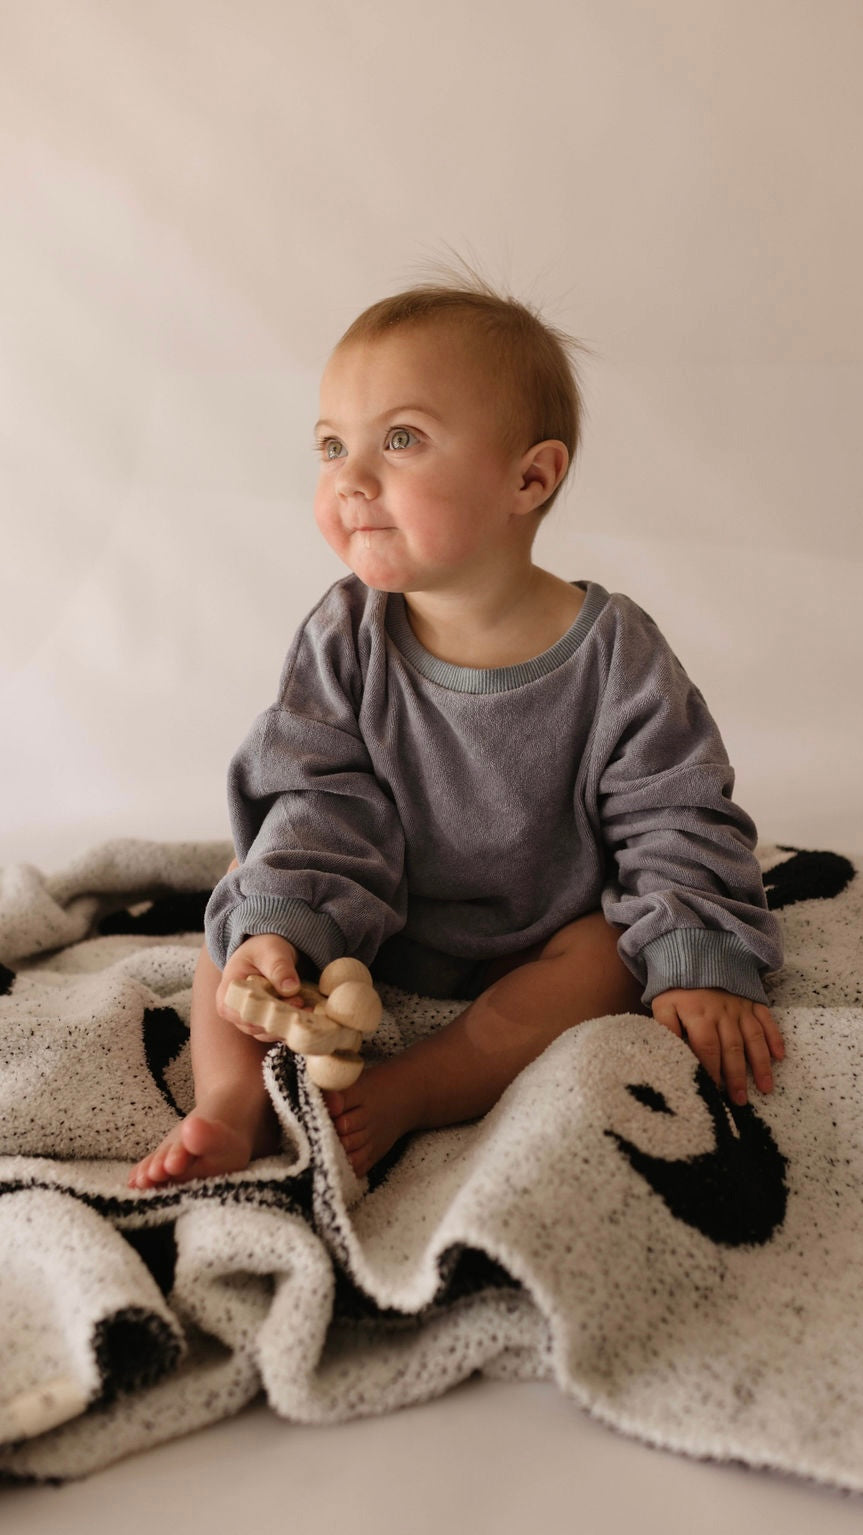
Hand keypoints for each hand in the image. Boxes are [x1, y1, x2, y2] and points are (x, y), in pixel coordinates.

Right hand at [217, 934, 302, 1042]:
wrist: (268, 954)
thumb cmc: (263, 950)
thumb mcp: (271, 951)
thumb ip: (279, 968)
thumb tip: (291, 988)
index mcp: (228, 993)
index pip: (242, 1013)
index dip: (267, 1010)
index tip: (293, 1000)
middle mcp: (235, 1012)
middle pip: (256, 1026)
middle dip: (282, 1018)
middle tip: (305, 1004)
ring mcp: (249, 1021)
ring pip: (268, 1033)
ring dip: (289, 1024)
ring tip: (309, 1009)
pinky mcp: (264, 1024)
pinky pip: (277, 1031)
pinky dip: (292, 1025)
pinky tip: (308, 1014)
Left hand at [650, 988, 784, 1104]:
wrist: (696, 955)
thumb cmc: (678, 988)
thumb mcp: (663, 1005)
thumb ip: (666, 1028)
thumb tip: (672, 1053)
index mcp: (699, 1015)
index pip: (706, 1048)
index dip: (711, 1070)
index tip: (714, 1090)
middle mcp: (723, 1013)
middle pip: (732, 1049)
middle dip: (737, 1077)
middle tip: (740, 1101)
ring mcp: (741, 1008)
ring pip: (753, 1039)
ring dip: (761, 1064)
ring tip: (766, 1088)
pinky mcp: (753, 1002)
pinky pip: (767, 1021)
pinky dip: (775, 1038)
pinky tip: (780, 1057)